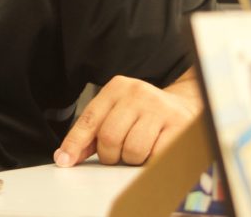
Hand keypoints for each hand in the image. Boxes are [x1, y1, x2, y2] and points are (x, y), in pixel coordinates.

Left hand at [53, 72, 199, 166]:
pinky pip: (155, 156)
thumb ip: (91, 134)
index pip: (89, 119)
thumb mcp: (116, 114)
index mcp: (117, 88)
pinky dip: (150, 162)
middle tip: (118, 155)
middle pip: (109, 137)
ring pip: (132, 149)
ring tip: (139, 151)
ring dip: (131, 160)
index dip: (75, 143)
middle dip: (110, 155)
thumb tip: (65, 156)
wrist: (186, 106)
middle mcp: (138, 93)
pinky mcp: (179, 125)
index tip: (64, 161)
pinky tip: (154, 152)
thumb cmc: (145, 115)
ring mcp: (159, 108)